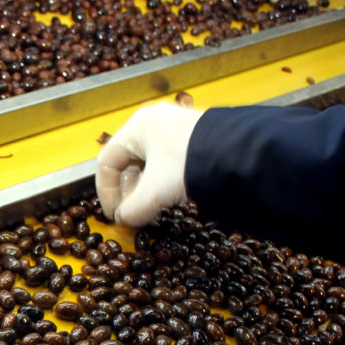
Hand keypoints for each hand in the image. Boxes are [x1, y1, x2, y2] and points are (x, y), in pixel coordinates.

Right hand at [95, 103, 202, 227]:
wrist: (239, 153)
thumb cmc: (189, 164)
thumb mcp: (154, 192)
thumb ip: (133, 210)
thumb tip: (125, 221)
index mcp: (137, 127)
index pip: (106, 161)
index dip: (106, 192)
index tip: (114, 214)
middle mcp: (153, 123)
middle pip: (127, 163)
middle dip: (128, 193)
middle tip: (133, 214)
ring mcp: (174, 128)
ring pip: (147, 164)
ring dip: (144, 190)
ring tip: (151, 210)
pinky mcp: (192, 138)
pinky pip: (166, 162)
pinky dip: (162, 182)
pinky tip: (169, 197)